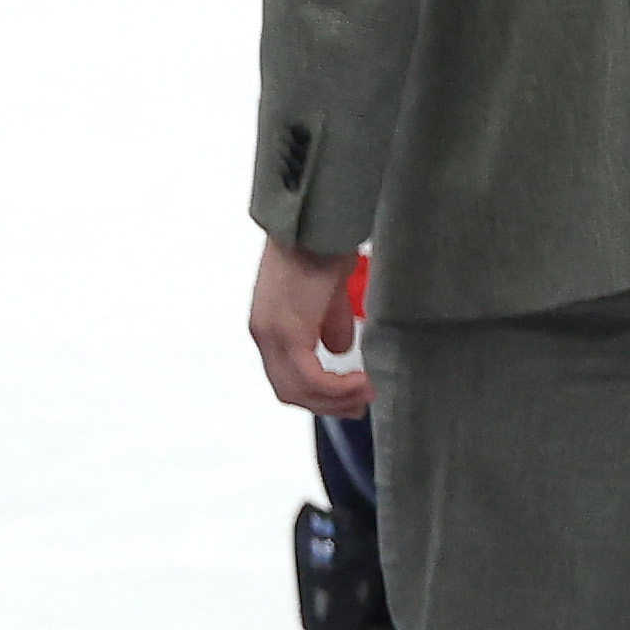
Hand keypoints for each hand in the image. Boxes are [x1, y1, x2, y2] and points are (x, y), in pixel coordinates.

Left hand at [252, 235, 372, 415]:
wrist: (317, 222)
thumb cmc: (322, 244)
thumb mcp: (327, 291)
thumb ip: (329, 321)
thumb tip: (340, 348)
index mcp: (270, 324)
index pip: (285, 376)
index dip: (316, 393)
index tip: (347, 396)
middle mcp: (264, 334)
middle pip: (288, 390)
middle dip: (326, 405)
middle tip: (358, 406)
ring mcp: (272, 335)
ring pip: (297, 390)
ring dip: (334, 400)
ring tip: (365, 394)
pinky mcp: (287, 333)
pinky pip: (310, 379)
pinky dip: (336, 388)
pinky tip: (361, 382)